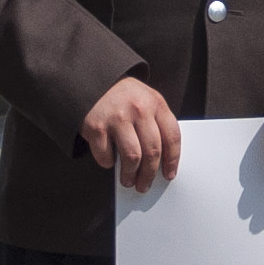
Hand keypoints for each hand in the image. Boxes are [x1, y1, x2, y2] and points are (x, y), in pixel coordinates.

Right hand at [81, 75, 183, 190]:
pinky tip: (109, 160)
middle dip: (149, 174)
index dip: (173, 160)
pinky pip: (106, 156)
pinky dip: (108, 163)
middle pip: (152, 151)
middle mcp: (139, 109)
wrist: (91, 80)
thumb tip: (161, 161)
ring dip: (130, 175)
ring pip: (132, 158)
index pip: (172, 137)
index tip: (169, 174)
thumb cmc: (122, 96)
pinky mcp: (96, 126)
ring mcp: (117, 117)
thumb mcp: (146, 100)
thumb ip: (155, 123)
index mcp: (156, 103)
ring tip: (128, 180)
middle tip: (144, 184)